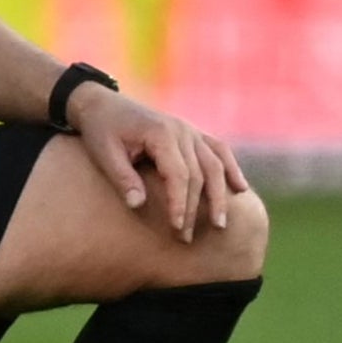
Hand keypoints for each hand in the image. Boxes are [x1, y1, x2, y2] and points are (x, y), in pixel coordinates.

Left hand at [66, 80, 250, 244]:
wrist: (101, 104)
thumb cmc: (101, 131)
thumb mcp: (104, 154)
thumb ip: (123, 178)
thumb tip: (138, 206)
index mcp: (161, 133)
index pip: (179, 175)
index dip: (180, 203)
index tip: (177, 228)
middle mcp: (182, 130)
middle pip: (199, 174)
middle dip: (195, 208)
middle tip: (187, 238)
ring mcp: (190, 130)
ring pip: (214, 164)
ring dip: (219, 195)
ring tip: (220, 224)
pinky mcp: (192, 133)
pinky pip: (218, 150)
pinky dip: (231, 168)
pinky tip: (240, 189)